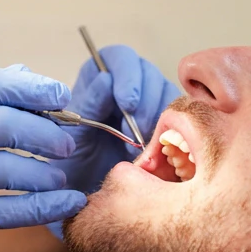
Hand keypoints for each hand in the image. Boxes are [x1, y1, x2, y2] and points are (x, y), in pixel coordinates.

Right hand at [0, 66, 87, 251]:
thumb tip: (23, 72)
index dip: (29, 87)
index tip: (60, 95)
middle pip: (1, 124)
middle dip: (45, 132)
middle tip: (68, 142)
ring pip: (6, 169)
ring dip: (44, 173)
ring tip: (63, 176)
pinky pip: (5, 210)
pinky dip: (42, 207)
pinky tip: (66, 204)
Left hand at [53, 45, 180, 197]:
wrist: (86, 193)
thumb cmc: (72, 161)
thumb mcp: (72, 134)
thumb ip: (88, 105)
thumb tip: (106, 80)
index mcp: (96, 78)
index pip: (118, 58)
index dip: (127, 76)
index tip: (127, 103)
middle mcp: (123, 84)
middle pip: (147, 72)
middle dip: (146, 100)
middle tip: (138, 130)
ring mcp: (146, 102)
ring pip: (165, 93)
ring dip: (160, 117)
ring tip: (144, 145)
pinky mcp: (164, 122)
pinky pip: (179, 116)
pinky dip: (174, 131)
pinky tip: (159, 149)